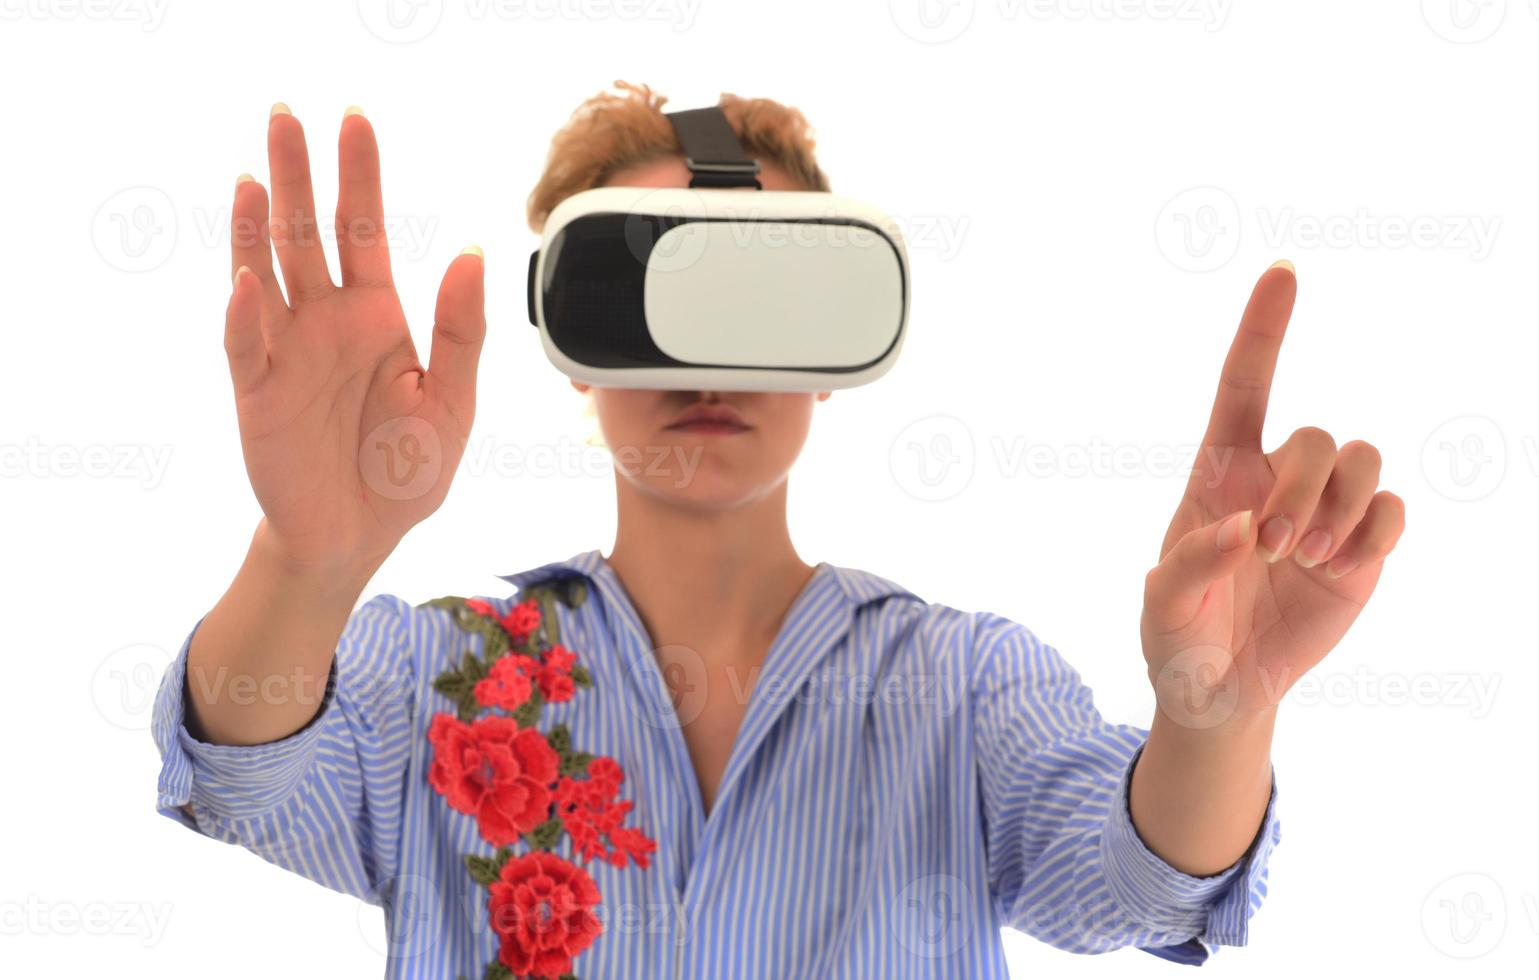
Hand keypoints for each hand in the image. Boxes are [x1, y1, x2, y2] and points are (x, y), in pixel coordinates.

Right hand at [223, 105, 485, 576]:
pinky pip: (246, 343)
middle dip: (298, 175)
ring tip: (257, 174)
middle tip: (285, 114)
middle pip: (307, 234)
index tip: (355, 120)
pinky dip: (245, 312)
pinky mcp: (256, 391)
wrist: (360, 539)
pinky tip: (249, 279)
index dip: (359, 176)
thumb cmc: (405, 472)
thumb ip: (462, 330)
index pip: (364, 230)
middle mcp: (326, 321)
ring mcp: (286, 350)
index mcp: (376, 316)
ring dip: (258, 225)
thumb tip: (472, 251)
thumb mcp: (453, 400)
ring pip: (267, 272)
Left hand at [1141, 261, 1405, 725]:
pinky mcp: (1362, 547)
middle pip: (1313, 436)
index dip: (1263, 328)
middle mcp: (1275, 480)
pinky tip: (1337, 570)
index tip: (1284, 270)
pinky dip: (1375, 535)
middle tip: (1271, 548)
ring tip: (1306, 559)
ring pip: (1363, 459)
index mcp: (1217, 475)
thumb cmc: (1178, 636)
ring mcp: (1324, 511)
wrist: (1221, 690)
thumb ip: (1187, 565)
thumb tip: (1237, 527)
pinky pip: (1395, 510)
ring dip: (1342, 506)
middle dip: (1300, 489)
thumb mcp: (1160, 607)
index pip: (1242, 386)